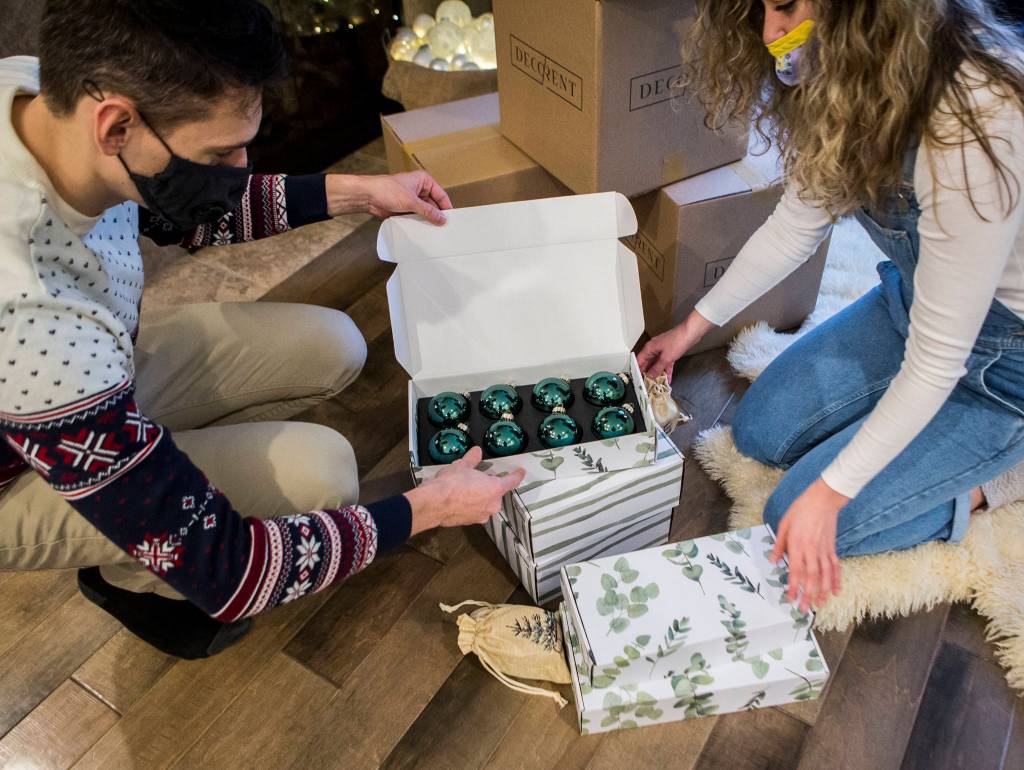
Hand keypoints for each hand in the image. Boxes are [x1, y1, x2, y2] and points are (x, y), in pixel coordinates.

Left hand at [326, 171, 451, 224]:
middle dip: (437, 216)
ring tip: (435, 232)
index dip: (446, 207)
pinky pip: (416, 217)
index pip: (441, 195)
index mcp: (424, 180)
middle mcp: (419, 189)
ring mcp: (412, 200)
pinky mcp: (405, 209)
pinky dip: (419, 224)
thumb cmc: (386, 190)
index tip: (452, 220)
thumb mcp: (411, 201)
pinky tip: (423, 232)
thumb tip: (442, 219)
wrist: (367, 196)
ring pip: (425, 212)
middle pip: (434, 205)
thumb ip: (428, 211)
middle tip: (444, 229)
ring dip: (427, 220)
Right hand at [403, 447, 524, 534]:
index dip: (517, 475)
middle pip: (495, 492)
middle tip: (475, 477)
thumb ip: (472, 459)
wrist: (434, 504)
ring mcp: (481, 515)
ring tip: (463, 487)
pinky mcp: (470, 522)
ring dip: (478, 496)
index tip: (520, 472)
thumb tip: (476, 452)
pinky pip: (474, 510)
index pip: (512, 481)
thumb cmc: (450, 485)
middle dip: (487, 485)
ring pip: (484, 502)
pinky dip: (469, 505)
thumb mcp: (462, 466)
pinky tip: (458, 498)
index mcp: (495, 489)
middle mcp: (492, 504)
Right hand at [637, 311, 714, 382]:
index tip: (639, 379)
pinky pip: (665, 363)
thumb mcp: (666, 358)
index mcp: (649, 348)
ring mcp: (662, 350)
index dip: (638, 370)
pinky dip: (666, 370)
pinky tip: (667, 378)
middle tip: (648, 383)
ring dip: (658, 373)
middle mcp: (654, 349)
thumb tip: (650, 376)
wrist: (691, 333)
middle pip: (648, 363)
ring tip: (657, 383)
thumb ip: (657, 368)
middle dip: (648, 373)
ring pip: (657, 364)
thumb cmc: (677, 341)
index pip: (639, 361)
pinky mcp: (670, 352)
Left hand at [769, 477, 849, 612]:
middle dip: (808, 595)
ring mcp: (824, 550)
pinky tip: (835, 591)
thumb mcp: (783, 524)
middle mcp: (812, 551)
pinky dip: (836, 580)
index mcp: (797, 545)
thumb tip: (773, 561)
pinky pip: (835, 567)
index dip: (794, 587)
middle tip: (805, 609)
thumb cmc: (800, 510)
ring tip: (820, 605)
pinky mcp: (832, 548)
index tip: (791, 599)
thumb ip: (779, 545)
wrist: (823, 500)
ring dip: (822, 591)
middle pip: (811, 577)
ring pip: (824, 575)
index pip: (795, 571)